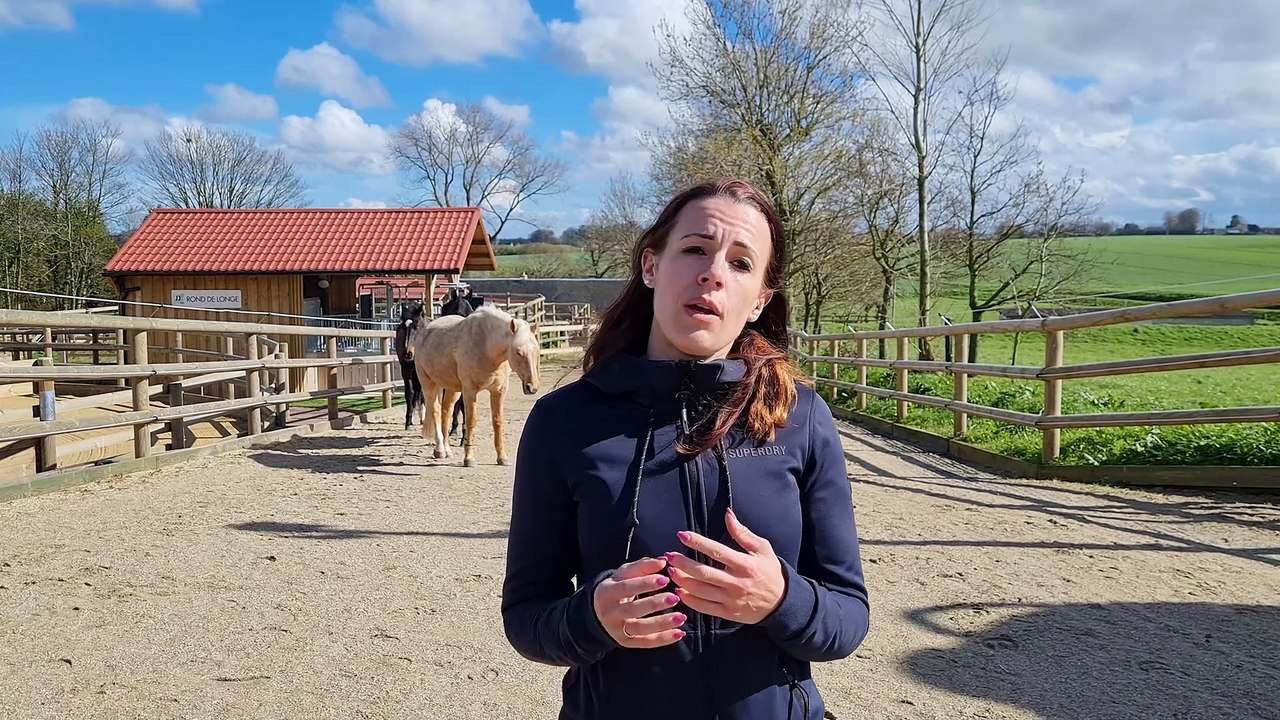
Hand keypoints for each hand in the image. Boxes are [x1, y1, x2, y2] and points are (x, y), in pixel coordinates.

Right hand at [592, 556, 687, 647]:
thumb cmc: (617, 588)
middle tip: (675, 598)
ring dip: (662, 623)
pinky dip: (664, 639)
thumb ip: (642, 566)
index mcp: (607, 591)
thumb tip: (663, 560)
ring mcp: (618, 629)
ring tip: (681, 617)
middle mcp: (610, 612)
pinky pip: (646, 642)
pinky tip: (679, 633)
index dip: (645, 583)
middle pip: (633, 609)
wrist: (598, 612)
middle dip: (654, 604)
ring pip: (641, 628)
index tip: (665, 579)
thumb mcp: (623, 574)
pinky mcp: (626, 642)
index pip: (627, 587)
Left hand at [666, 507, 784, 624]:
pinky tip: (680, 591)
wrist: (781, 602)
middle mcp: (737, 583)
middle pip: (705, 573)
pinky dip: (690, 600)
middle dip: (683, 564)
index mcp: (746, 564)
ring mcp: (732, 600)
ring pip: (702, 591)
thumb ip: (743, 533)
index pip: (717, 551)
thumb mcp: (762, 549)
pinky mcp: (729, 614)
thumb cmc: (770, 572)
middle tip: (669, 556)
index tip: (682, 535)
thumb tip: (727, 514)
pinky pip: (705, 608)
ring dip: (683, 581)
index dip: (698, 543)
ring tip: (670, 572)